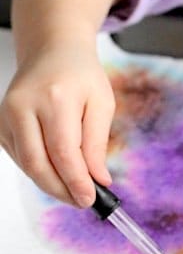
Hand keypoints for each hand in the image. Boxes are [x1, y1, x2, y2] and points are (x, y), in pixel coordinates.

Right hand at [0, 42, 114, 205]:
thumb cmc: (80, 75)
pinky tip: (57, 170)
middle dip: (61, 189)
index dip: (75, 181)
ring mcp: (7, 114)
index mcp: (55, 97)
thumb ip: (97, 143)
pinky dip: (39, 169)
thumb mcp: (102, 104)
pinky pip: (20, 157)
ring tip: (74, 188)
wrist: (53, 52)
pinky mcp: (1, 123)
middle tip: (82, 201)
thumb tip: (98, 179)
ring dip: (51, 183)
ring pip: (27, 164)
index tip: (90, 199)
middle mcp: (24, 105)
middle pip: (38, 163)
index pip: (63, 151)